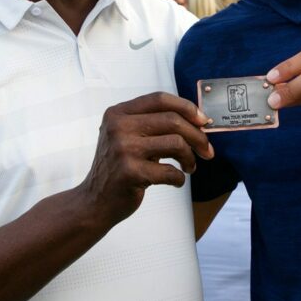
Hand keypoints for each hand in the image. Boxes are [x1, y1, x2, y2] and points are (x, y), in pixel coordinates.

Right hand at [80, 92, 212, 223]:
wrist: (95, 201)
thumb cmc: (119, 167)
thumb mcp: (127, 136)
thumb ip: (152, 124)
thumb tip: (197, 120)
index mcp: (118, 113)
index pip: (160, 99)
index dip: (186, 107)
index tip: (203, 121)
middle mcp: (118, 126)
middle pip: (172, 120)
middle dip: (197, 136)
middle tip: (206, 150)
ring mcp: (123, 149)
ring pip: (176, 143)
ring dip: (190, 157)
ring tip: (188, 167)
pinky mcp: (130, 172)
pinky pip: (170, 171)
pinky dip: (179, 178)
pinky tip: (175, 181)